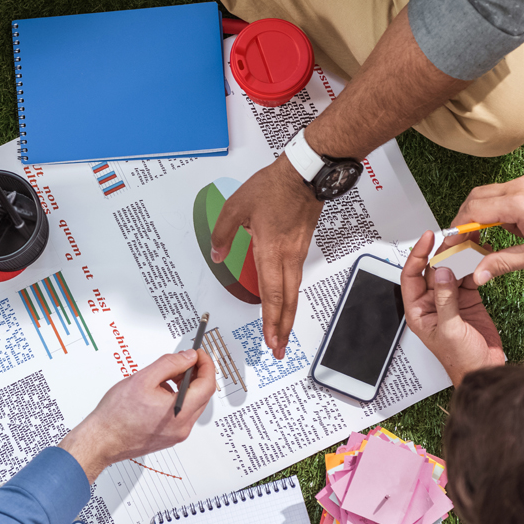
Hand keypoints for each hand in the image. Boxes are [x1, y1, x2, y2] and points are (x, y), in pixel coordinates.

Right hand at [59, 350, 215, 481]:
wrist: (102, 440)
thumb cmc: (116, 415)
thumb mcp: (143, 379)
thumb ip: (170, 364)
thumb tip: (188, 357)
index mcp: (179, 413)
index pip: (206, 385)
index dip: (205, 365)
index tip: (198, 354)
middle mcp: (182, 427)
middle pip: (201, 395)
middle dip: (196, 374)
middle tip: (183, 360)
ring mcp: (176, 434)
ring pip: (192, 404)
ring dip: (186, 386)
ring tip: (167, 375)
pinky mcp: (169, 437)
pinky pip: (182, 413)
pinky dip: (177, 398)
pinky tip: (160, 391)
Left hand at [211, 156, 322, 359]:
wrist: (305, 174)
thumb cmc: (274, 187)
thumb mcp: (237, 206)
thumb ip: (223, 233)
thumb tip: (217, 254)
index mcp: (271, 249)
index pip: (271, 293)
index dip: (271, 319)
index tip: (270, 338)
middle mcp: (288, 256)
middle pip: (287, 300)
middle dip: (282, 328)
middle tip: (279, 348)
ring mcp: (298, 253)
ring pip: (293, 292)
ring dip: (287, 315)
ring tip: (282, 333)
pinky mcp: (302, 247)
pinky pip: (295, 278)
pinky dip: (290, 296)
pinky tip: (285, 302)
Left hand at [402, 231, 504, 385]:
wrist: (484, 372)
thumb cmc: (461, 361)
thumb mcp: (450, 329)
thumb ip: (445, 300)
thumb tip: (440, 272)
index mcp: (418, 311)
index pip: (411, 275)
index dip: (417, 255)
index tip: (427, 238)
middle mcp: (431, 303)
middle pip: (432, 269)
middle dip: (442, 251)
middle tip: (455, 236)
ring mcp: (450, 301)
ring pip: (451, 271)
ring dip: (459, 256)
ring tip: (469, 240)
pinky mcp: (467, 301)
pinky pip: (467, 277)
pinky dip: (474, 266)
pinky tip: (479, 255)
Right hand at [448, 175, 523, 285]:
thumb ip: (503, 263)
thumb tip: (479, 274)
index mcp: (516, 204)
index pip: (471, 212)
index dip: (457, 229)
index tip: (453, 243)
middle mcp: (517, 187)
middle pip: (474, 199)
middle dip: (465, 220)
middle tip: (467, 241)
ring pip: (488, 194)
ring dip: (483, 214)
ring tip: (497, 236)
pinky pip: (504, 192)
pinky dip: (499, 208)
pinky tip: (514, 225)